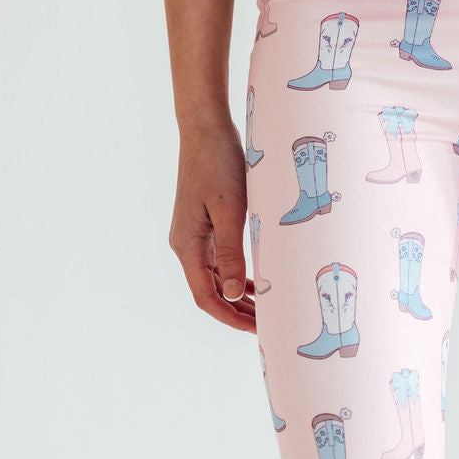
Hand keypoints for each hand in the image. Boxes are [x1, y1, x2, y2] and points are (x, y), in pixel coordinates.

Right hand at [168, 118, 256, 332]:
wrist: (206, 129)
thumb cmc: (218, 164)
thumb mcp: (229, 211)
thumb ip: (231, 254)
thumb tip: (234, 295)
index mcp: (187, 246)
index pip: (206, 297)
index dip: (230, 317)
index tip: (258, 329)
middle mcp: (187, 245)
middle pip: (211, 292)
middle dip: (238, 312)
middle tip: (270, 325)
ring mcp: (195, 236)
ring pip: (217, 279)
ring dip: (240, 297)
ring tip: (268, 310)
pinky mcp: (206, 225)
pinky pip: (221, 262)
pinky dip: (239, 276)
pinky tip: (259, 284)